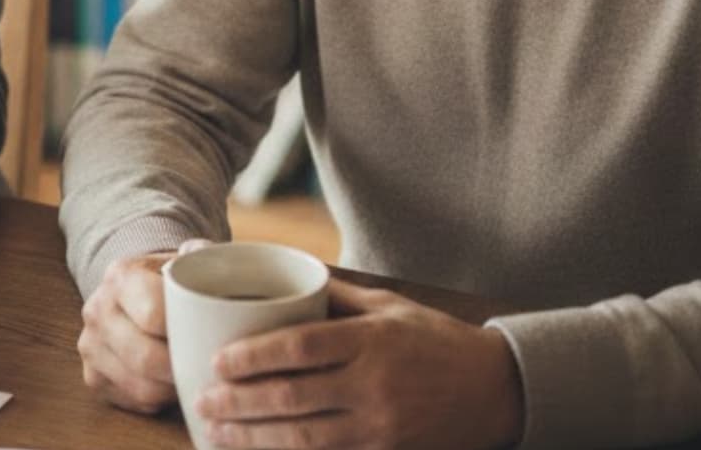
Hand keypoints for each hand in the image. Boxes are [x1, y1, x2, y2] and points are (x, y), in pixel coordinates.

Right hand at [77, 239, 212, 412]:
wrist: (134, 290)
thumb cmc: (170, 281)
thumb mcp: (187, 259)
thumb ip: (204, 257)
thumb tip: (215, 262)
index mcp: (120, 276)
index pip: (154, 315)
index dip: (188, 332)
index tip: (212, 336)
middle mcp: (97, 310)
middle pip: (146, 358)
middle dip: (183, 368)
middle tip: (209, 368)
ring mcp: (91, 345)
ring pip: (141, 386)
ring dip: (173, 388)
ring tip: (194, 375)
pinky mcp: (92, 375)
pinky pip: (133, 400)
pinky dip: (160, 399)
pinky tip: (172, 383)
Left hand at [193, 279, 523, 448]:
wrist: (498, 389)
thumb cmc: (433, 339)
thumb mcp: (386, 307)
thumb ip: (331, 296)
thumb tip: (270, 267)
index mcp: (370, 340)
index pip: (300, 348)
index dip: (254, 357)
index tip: (218, 361)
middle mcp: (374, 385)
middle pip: (292, 398)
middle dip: (239, 403)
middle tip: (202, 401)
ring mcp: (382, 426)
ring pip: (305, 439)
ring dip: (254, 439)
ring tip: (216, 433)